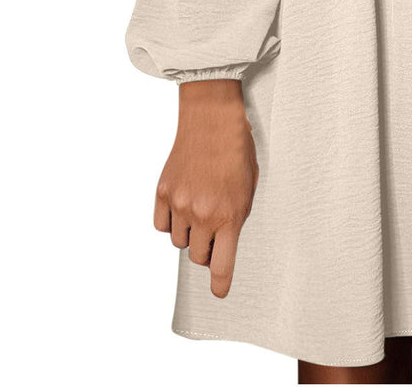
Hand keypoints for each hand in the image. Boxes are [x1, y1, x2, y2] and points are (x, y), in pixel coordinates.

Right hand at [153, 79, 258, 297]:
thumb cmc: (237, 150)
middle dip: (207, 249)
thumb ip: (235, 217)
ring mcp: (180, 204)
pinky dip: (171, 221)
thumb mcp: (249, 187)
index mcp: (230, 214)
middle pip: (198, 256)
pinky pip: (162, 225)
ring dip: (189, 233)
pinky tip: (182, 204)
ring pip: (179, 241)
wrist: (212, 120)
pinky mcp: (163, 192)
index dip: (220, 283)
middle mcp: (203, 214)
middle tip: (214, 230)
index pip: (222, 264)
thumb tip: (222, 242)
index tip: (219, 292)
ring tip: (200, 207)